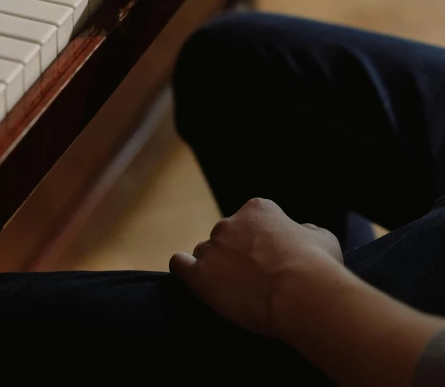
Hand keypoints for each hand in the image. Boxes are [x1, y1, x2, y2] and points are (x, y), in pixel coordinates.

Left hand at [170, 198, 342, 337]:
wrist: (301, 293)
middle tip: (253, 280)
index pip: (249, 221)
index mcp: (258, 209)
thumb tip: (304, 230)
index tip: (269, 261)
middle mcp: (230, 222)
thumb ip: (307, 231)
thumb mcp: (322, 238)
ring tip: (232, 290)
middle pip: (224, 237)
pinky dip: (184, 269)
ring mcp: (213, 247)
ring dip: (215, 267)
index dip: (258, 242)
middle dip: (235, 255)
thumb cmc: (317, 266)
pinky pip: (180, 265)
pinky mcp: (199, 274)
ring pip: (205, 253)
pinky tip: (193, 278)